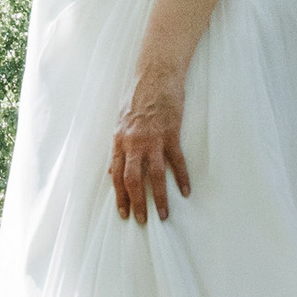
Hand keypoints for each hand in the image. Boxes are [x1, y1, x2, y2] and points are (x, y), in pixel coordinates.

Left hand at [111, 73, 190, 223]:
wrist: (156, 75)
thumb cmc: (137, 98)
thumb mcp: (120, 122)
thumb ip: (118, 148)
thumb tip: (111, 171)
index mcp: (119, 140)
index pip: (116, 175)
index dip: (120, 196)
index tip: (124, 213)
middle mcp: (133, 142)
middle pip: (132, 179)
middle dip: (137, 202)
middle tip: (142, 221)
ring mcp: (153, 138)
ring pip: (154, 174)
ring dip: (159, 197)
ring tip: (164, 214)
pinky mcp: (171, 132)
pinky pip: (176, 160)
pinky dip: (181, 177)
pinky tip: (185, 191)